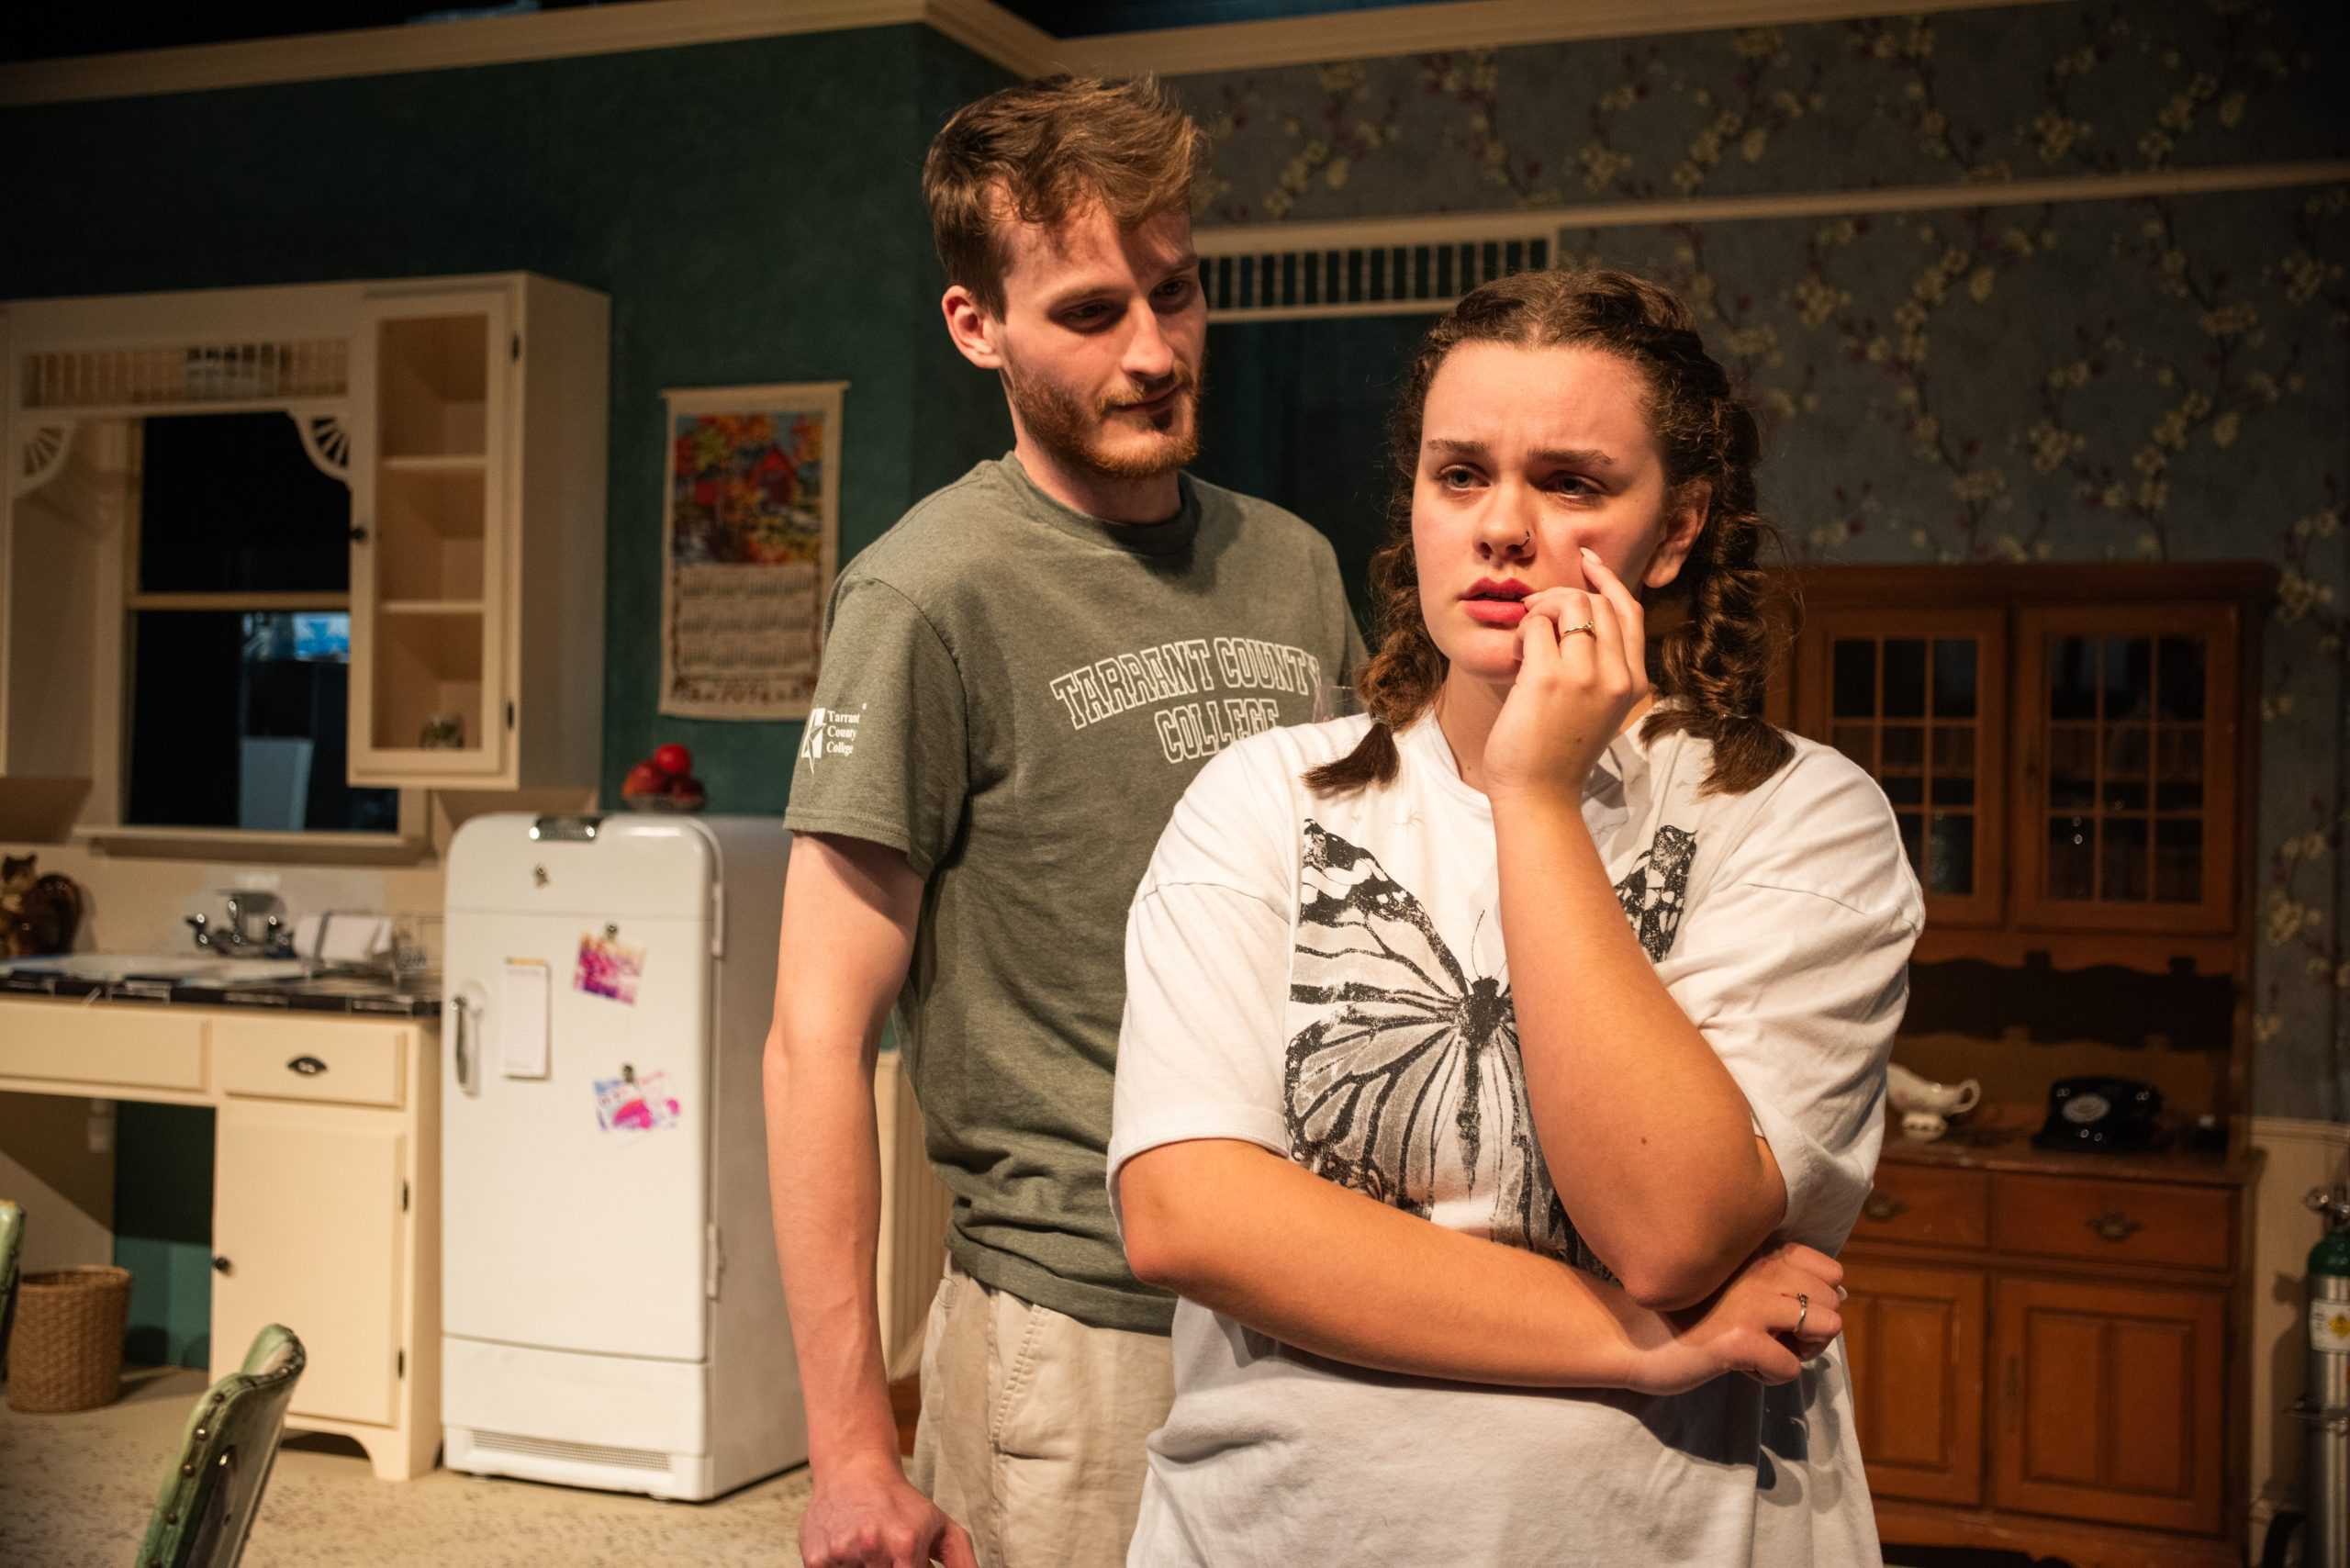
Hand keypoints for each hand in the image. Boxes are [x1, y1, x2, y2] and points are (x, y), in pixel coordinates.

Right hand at [799, 1454, 977, 1567]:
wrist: (854, 1468)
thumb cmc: (900, 1502)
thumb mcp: (940, 1526)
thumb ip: (961, 1562)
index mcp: (905, 1544)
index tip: (906, 1565)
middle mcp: (871, 1547)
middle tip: (889, 1556)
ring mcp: (840, 1554)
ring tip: (868, 1552)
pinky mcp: (815, 1558)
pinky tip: (848, 1552)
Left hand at [1481, 549, 1648, 802]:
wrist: (1540, 794)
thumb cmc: (1560, 752)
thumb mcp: (1600, 708)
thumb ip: (1603, 667)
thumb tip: (1583, 615)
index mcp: (1634, 681)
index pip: (1629, 612)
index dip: (1608, 580)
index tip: (1586, 562)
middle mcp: (1617, 675)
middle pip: (1597, 602)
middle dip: (1562, 595)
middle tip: (1536, 612)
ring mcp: (1585, 675)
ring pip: (1569, 605)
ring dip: (1540, 610)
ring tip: (1526, 637)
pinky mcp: (1549, 679)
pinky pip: (1536, 624)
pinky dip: (1522, 630)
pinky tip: (1516, 655)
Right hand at [1621, 1242, 1844, 1396]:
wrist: (1628, 1334)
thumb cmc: (1682, 1313)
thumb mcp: (1733, 1285)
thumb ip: (1776, 1282)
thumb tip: (1839, 1295)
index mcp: (1758, 1253)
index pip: (1829, 1268)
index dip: (1817, 1298)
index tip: (1782, 1314)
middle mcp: (1761, 1270)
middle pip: (1834, 1301)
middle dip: (1813, 1329)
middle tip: (1773, 1338)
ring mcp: (1752, 1303)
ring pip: (1827, 1326)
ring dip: (1800, 1350)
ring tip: (1761, 1352)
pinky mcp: (1741, 1339)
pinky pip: (1792, 1367)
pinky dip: (1772, 1377)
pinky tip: (1740, 1367)